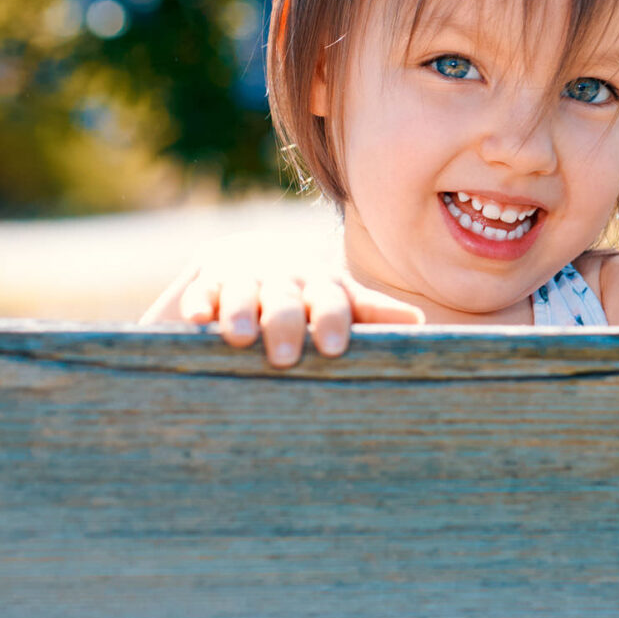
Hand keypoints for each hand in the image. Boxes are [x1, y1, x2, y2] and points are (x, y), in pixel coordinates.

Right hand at [141, 241, 422, 365]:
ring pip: (244, 293)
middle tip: (286, 356)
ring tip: (240, 339)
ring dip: (242, 313)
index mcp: (322, 289)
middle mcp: (285, 282)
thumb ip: (373, 313)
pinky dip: (200, 304)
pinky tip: (198, 320)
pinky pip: (202, 292)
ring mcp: (244, 280)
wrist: (242, 261)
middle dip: (286, 325)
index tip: (334, 348)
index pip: (332, 302)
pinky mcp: (206, 284)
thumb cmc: (304, 298)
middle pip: (287, 301)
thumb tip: (420, 322)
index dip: (333, 321)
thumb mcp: (338, 302)